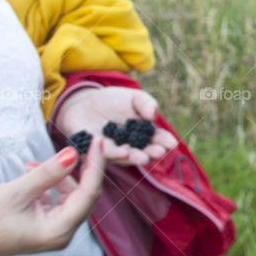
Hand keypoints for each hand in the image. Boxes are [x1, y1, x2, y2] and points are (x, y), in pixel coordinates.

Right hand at [0, 138, 106, 255]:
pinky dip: (49, 186)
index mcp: (59, 231)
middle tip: (82, 143)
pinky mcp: (45, 227)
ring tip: (33, 165)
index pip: (88, 193)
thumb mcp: (17, 191)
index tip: (99, 142)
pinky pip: (57, 201)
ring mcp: (54, 232)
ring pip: (70, 197)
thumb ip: (48, 173)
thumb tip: (73, 154)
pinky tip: (31, 173)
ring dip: (59, 177)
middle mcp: (62, 235)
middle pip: (84, 196)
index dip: (95, 166)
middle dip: (82, 169)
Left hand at [54, 86, 177, 165]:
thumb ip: (146, 103)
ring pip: (127, 156)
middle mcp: (132, 145)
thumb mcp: (133, 97)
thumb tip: (154, 113)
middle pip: (144, 151)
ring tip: (143, 158)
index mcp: (145, 133)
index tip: (171, 143)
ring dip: (135, 157)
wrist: (84, 103)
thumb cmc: (113, 101)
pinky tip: (123, 153)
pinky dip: (114, 154)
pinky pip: (106, 153)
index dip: (165, 142)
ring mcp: (116, 150)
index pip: (157, 139)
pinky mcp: (97, 151)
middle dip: (152, 153)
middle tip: (159, 153)